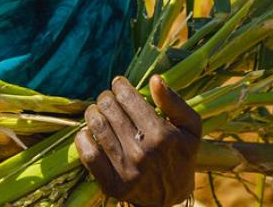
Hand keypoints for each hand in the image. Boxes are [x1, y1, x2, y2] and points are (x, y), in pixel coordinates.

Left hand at [74, 75, 200, 206]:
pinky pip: (87, 153)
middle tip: (109, 100)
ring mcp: (126, 170)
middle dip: (106, 98)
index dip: (120, 86)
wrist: (171, 199)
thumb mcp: (190, 129)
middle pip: (108, 108)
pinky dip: (82, 138)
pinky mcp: (111, 184)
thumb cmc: (180, 157)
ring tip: (98, 112)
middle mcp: (143, 152)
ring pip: (96, 126)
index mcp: (163, 136)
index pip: (127, 97)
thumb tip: (155, 79)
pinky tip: (89, 133)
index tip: (119, 85)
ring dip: (92, 113)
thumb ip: (175, 102)